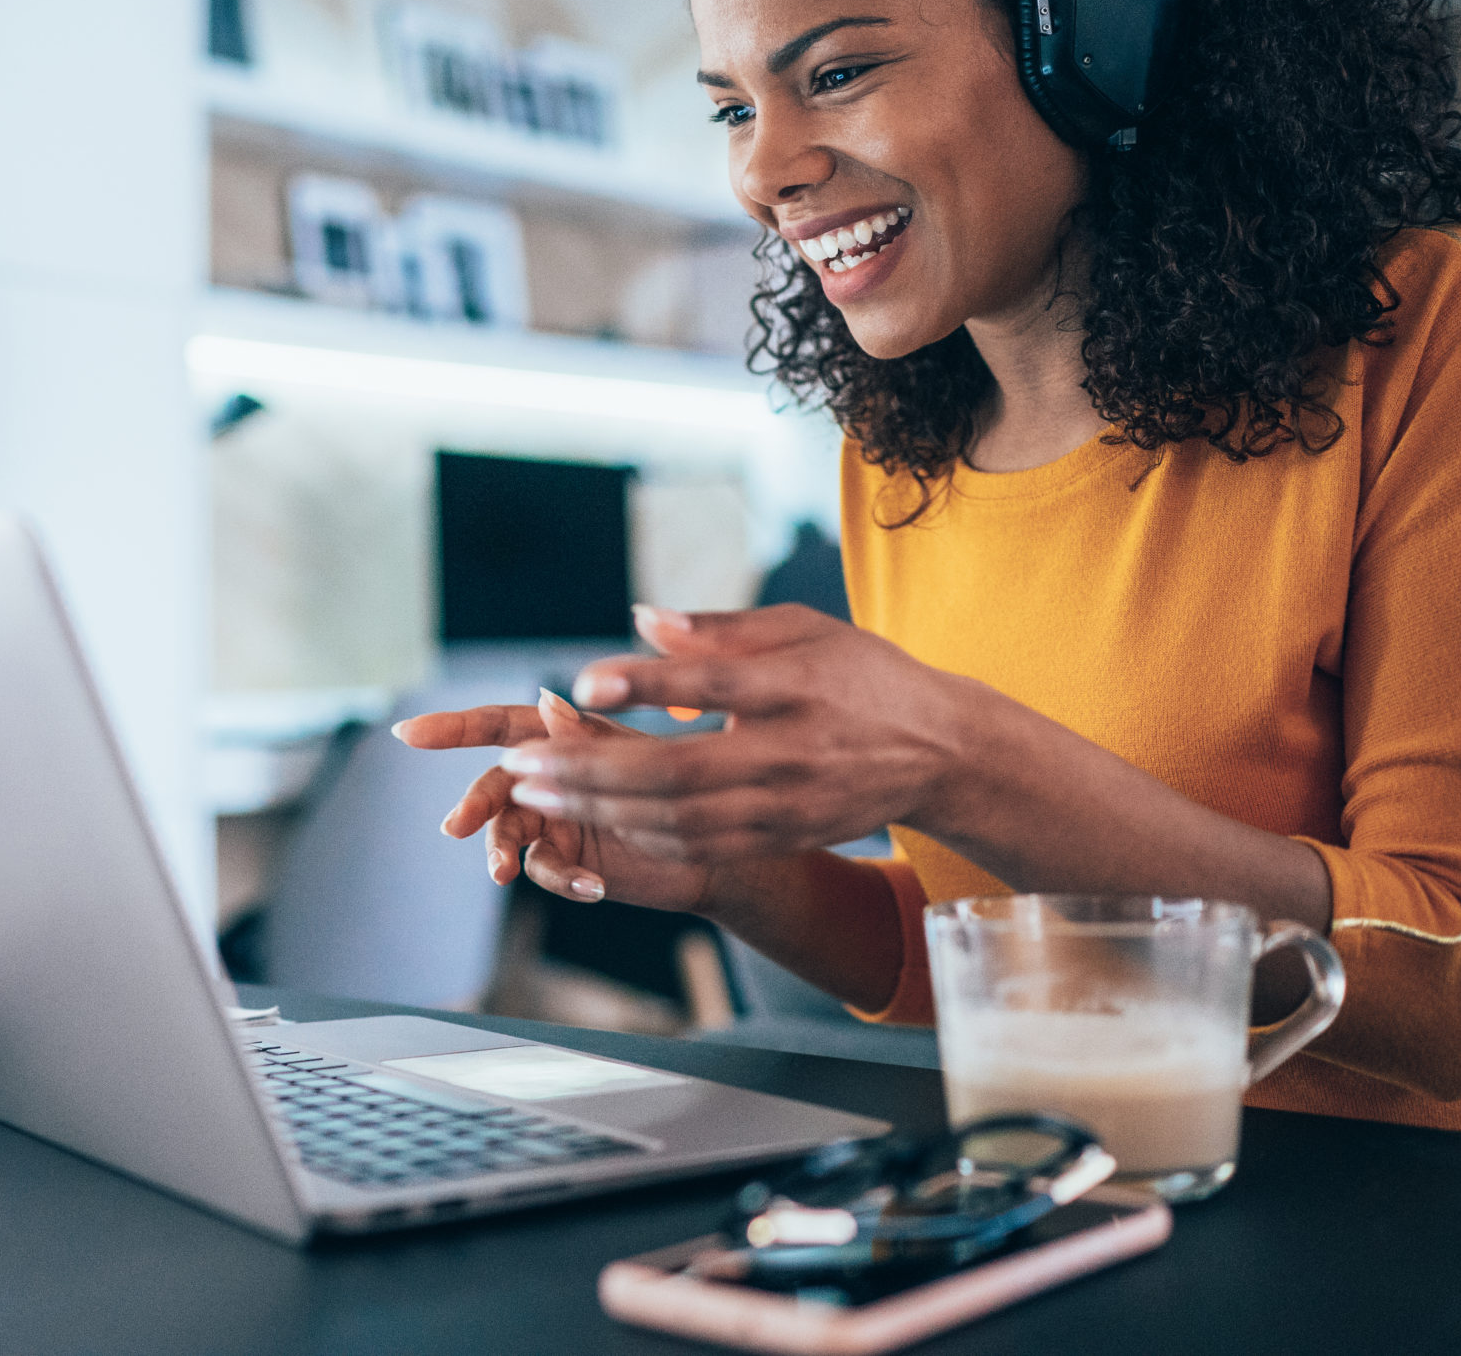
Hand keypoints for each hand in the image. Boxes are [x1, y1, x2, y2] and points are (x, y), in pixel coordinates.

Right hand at [395, 690, 723, 912]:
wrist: (719, 846)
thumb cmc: (686, 789)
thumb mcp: (637, 759)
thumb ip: (587, 739)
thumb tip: (546, 703)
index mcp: (563, 737)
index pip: (499, 726)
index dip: (452, 728)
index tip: (406, 733)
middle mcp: (552, 775)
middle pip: (493, 785)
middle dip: (471, 805)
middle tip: (455, 828)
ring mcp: (556, 818)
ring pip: (508, 833)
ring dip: (503, 852)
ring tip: (505, 873)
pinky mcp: (568, 859)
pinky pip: (543, 868)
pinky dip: (557, 877)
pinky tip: (588, 886)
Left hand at [495, 604, 977, 866]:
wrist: (939, 750)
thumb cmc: (859, 675)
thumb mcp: (802, 629)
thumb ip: (719, 628)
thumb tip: (639, 617)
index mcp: (796, 685)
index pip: (712, 684)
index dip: (645, 685)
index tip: (582, 682)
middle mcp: (791, 750)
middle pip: (677, 770)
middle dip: (590, 769)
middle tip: (521, 760)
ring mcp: (787, 802)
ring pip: (679, 818)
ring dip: (599, 807)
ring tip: (536, 789)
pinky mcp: (784, 835)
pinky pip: (700, 844)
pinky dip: (642, 832)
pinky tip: (596, 814)